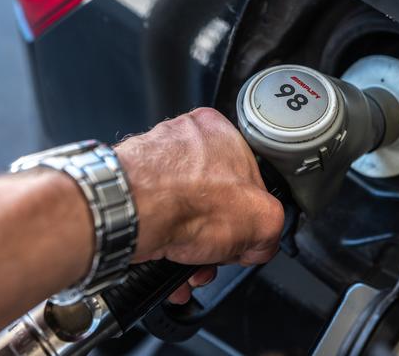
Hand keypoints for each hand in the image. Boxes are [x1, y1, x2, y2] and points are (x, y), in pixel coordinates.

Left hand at [115, 108, 283, 302]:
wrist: (128, 211)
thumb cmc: (184, 199)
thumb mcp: (263, 220)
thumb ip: (271, 228)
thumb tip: (260, 243)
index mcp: (220, 131)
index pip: (247, 178)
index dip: (248, 215)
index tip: (242, 237)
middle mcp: (185, 141)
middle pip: (213, 198)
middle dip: (216, 237)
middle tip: (215, 255)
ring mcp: (155, 162)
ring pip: (184, 212)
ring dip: (191, 248)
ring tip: (189, 266)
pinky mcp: (131, 187)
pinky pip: (157, 218)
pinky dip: (164, 245)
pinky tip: (168, 264)